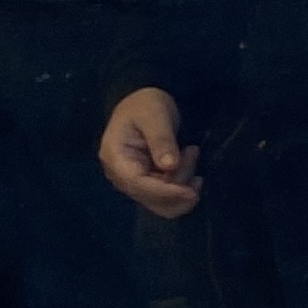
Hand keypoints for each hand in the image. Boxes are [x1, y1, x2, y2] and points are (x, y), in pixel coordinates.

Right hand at [99, 86, 201, 218]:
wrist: (143, 105)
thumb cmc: (145, 105)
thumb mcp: (155, 115)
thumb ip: (161, 139)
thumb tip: (170, 166)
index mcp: (115, 157)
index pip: (138, 184)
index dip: (165, 192)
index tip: (191, 192)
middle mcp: (120, 176)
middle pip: (151, 198)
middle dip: (178, 184)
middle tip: (192, 153)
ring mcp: (133, 183)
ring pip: (161, 203)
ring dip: (183, 185)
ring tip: (191, 153)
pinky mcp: (146, 185)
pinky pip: (166, 198)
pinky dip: (183, 188)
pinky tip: (191, 167)